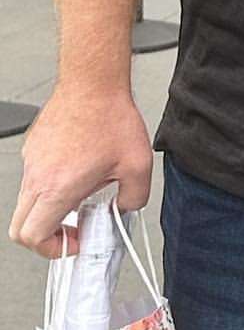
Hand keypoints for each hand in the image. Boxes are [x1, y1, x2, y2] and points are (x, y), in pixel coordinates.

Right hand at [9, 86, 152, 258]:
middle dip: (46, 237)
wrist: (93, 82)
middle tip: (73, 229)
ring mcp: (31, 162)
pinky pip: (33, 179)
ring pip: (26, 203)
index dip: (53, 248)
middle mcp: (36, 177)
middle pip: (20, 227)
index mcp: (57, 187)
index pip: (33, 236)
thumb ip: (134, 198)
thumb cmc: (111, 117)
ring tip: (82, 193)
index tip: (77, 240)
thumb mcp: (138, 165)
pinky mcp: (33, 148)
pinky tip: (77, 171)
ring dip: (50, 209)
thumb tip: (125, 210)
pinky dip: (49, 187)